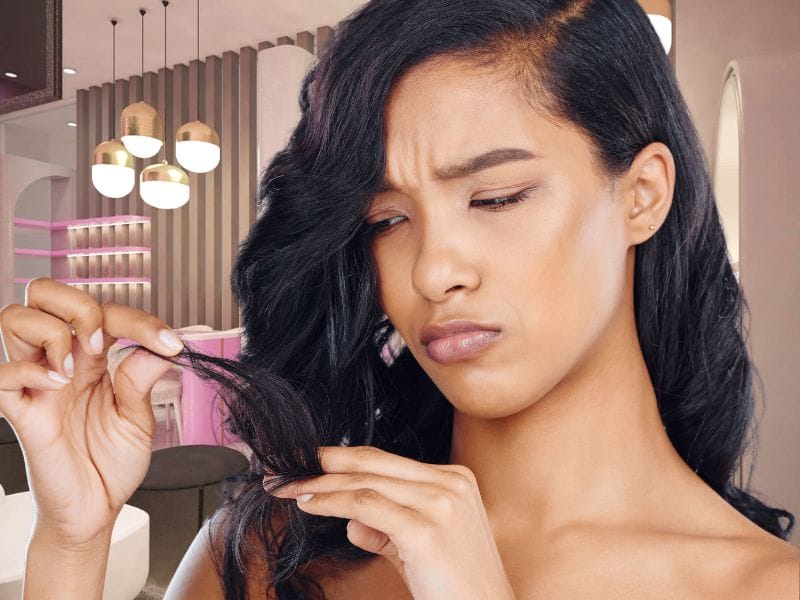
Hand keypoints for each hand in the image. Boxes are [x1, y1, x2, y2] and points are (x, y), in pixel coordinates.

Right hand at [0, 277, 183, 547]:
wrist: (95, 510)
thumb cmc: (112, 464)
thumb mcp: (138, 418)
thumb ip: (142, 378)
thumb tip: (163, 343)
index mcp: (92, 359)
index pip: (104, 311)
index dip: (139, 319)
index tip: (170, 342)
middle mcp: (61, 362)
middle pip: (42, 293)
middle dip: (77, 305)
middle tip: (102, 342)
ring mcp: (36, 384)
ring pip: (14, 318)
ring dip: (52, 332)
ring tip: (76, 369)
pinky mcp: (19, 411)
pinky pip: (2, 373)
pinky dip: (29, 368)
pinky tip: (58, 383)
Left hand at [266, 445, 515, 599]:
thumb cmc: (456, 588)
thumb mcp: (421, 547)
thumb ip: (386, 528)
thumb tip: (351, 520)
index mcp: (453, 478)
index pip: (384, 460)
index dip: (341, 459)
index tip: (307, 464)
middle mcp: (450, 482)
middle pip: (371, 463)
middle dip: (322, 464)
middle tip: (283, 471)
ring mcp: (441, 502)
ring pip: (365, 482)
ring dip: (319, 484)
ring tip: (287, 488)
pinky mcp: (427, 529)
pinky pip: (367, 506)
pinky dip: (332, 502)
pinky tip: (309, 505)